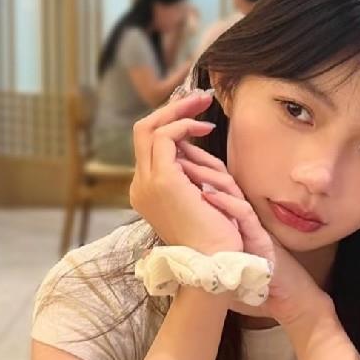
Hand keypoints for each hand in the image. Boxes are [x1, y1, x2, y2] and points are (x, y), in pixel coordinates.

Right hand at [129, 90, 242, 254]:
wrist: (218, 261)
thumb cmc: (217, 234)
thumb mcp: (201, 196)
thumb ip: (192, 172)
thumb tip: (193, 146)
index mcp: (147, 192)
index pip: (149, 147)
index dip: (170, 124)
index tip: (196, 115)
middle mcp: (141, 186)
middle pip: (142, 132)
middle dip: (170, 109)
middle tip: (199, 98)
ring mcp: (147, 183)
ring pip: (149, 129)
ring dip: (178, 112)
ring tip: (204, 106)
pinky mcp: (163, 181)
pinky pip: (164, 138)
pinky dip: (183, 126)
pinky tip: (204, 129)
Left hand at [175, 139, 334, 329]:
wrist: (273, 285)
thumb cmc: (245, 263)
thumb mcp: (223, 237)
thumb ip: (211, 218)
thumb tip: (190, 204)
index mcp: (229, 207)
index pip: (211, 177)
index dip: (194, 161)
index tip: (174, 154)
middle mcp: (239, 208)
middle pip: (220, 175)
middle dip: (199, 158)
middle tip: (179, 149)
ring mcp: (248, 220)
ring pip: (229, 188)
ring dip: (207, 175)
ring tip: (187, 166)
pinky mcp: (257, 233)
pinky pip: (241, 213)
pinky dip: (224, 203)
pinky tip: (208, 197)